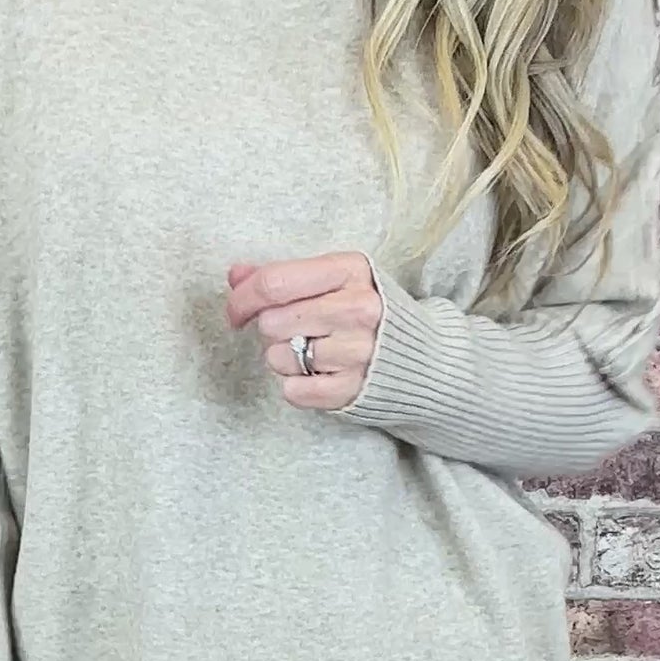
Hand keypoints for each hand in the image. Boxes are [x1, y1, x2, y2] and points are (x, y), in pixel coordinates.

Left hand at [225, 249, 382, 409]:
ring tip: (312, 351)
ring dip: (284, 357)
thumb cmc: (368, 312)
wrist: (423, 355)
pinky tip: (317, 373)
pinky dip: (297, 385)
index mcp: (349, 270)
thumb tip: (236, 275)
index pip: (274, 283)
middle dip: (270, 329)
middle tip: (293, 331)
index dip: (241, 299)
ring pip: (278, 356)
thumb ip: (283, 275)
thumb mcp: (335, 279)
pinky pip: (293, 390)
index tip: (237, 312)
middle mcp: (357, 309)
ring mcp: (357, 351)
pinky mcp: (353, 388)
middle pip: (272, 321)